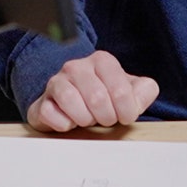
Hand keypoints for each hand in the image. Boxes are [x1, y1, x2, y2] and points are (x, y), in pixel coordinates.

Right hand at [27, 50, 158, 131]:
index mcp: (102, 61)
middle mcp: (77, 66)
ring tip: (88, 120)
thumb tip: (139, 98)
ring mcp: (57, 82)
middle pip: (97, 99)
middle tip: (106, 119)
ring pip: (73, 104)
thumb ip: (144, 91)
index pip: (121, 90)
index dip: (126, 111)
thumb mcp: (130, 91)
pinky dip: (64, 125)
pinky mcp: (42, 101)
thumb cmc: (104, 97)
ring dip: (85, 120)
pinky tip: (70, 122)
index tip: (124, 116)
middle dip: (106, 117)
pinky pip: (52, 115)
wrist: (71, 103)